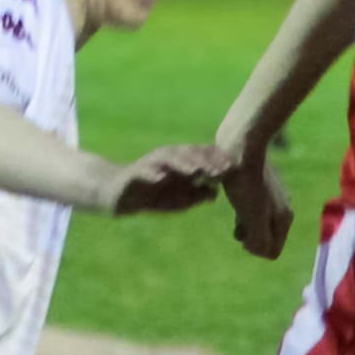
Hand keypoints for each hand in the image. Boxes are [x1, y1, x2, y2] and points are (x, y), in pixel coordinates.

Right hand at [107, 143, 235, 215]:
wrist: (122, 196)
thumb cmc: (155, 196)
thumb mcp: (181, 200)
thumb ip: (198, 195)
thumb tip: (216, 192)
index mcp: (181, 162)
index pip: (201, 156)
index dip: (216, 161)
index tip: (232, 169)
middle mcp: (168, 158)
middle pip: (188, 154)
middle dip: (205, 161)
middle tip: (221, 169)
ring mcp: (151, 163)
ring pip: (168, 159)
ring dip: (183, 163)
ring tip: (196, 170)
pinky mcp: (135, 173)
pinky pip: (143, 172)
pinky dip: (152, 173)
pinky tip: (161, 178)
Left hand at [220, 145, 294, 259]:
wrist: (242, 144)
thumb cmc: (244, 182)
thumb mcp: (252, 216)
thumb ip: (259, 240)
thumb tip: (259, 250)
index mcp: (284, 219)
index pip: (272, 252)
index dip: (254, 248)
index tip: (241, 232)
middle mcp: (285, 208)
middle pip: (267, 238)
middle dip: (250, 237)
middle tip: (236, 223)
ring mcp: (275, 195)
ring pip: (260, 223)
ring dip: (246, 223)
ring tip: (235, 210)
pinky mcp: (263, 183)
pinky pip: (255, 207)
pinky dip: (245, 208)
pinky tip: (235, 197)